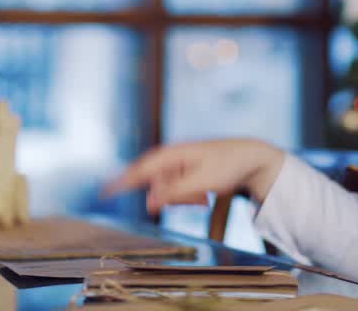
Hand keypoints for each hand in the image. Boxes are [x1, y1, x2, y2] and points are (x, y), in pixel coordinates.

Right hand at [102, 139, 285, 213]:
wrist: (254, 158)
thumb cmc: (229, 165)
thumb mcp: (202, 182)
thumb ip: (174, 193)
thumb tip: (149, 203)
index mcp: (173, 154)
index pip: (140, 170)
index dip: (121, 182)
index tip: (103, 193)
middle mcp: (174, 157)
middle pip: (158, 185)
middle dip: (173, 198)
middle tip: (201, 200)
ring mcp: (182, 164)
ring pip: (171, 191)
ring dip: (186, 199)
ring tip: (207, 197)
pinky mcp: (190, 172)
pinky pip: (181, 191)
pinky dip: (192, 197)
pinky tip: (208, 198)